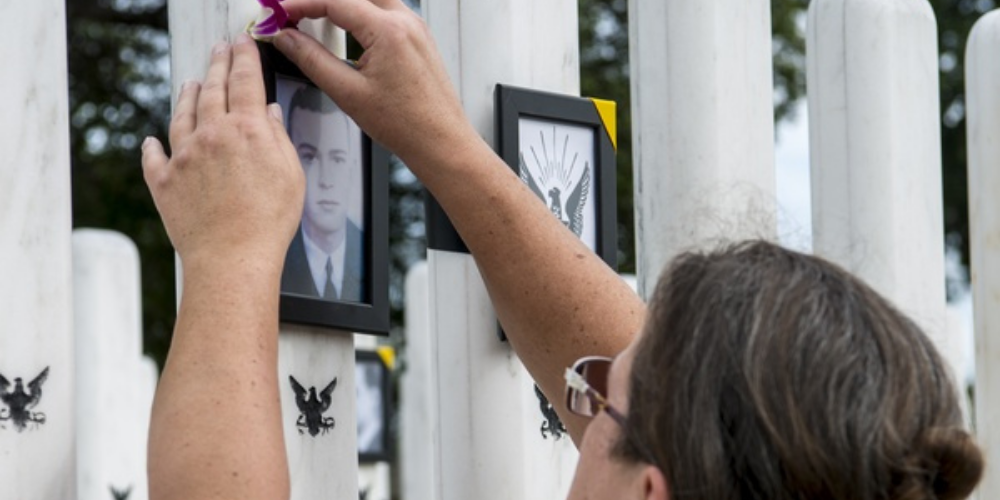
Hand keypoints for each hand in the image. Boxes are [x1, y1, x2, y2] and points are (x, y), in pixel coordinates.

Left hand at [142, 35, 304, 271]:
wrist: (232, 258)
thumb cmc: (268, 223)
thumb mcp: (291, 175)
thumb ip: (278, 139)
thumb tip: (268, 115)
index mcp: (247, 131)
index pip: (246, 82)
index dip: (245, 58)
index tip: (243, 44)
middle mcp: (211, 136)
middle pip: (212, 89)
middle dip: (217, 65)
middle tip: (219, 50)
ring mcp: (183, 157)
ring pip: (181, 115)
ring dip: (186, 95)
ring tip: (189, 82)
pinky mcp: (164, 181)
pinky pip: (154, 156)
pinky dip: (153, 145)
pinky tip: (152, 139)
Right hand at [274, 0, 481, 170]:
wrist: (441, 142)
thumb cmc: (407, 124)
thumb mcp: (348, 93)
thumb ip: (311, 60)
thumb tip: (287, 39)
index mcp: (388, 31)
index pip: (334, 0)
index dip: (300, 4)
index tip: (279, 13)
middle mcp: (406, 22)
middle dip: (320, 0)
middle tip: (294, 14)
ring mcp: (416, 28)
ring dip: (342, 4)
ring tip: (315, 20)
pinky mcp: (419, 38)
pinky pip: (387, 11)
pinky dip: (362, 13)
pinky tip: (347, 32)